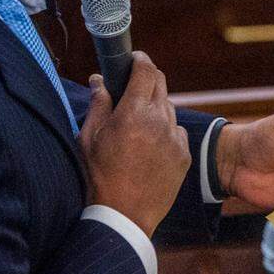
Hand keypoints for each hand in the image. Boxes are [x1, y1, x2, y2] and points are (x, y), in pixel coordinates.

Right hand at [79, 52, 190, 236]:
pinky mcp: (184, 154)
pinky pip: (176, 130)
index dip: (139, 59)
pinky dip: (165, 129)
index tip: (133, 58)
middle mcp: (159, 120)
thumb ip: (98, 103)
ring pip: (168, 107)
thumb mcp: (89, 137)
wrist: (124, 215)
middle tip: (133, 85)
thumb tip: (99, 79)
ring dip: (155, 106)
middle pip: (160, 82)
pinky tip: (149, 145)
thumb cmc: (100, 175)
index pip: (145, 69)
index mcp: (133, 112)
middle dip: (147, 78)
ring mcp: (174, 138)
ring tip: (138, 123)